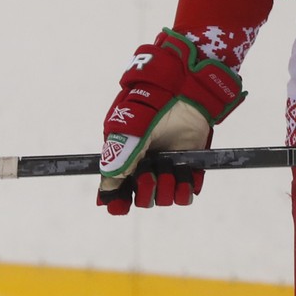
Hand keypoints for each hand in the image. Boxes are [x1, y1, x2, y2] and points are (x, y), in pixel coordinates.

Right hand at [98, 31, 244, 214]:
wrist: (182, 90)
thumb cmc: (149, 106)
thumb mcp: (127, 131)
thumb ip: (118, 160)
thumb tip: (107, 189)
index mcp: (124, 158)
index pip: (117, 192)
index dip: (118, 202)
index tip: (121, 205)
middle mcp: (145, 166)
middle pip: (142, 199)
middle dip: (145, 190)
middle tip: (150, 173)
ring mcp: (168, 167)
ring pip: (164, 199)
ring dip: (167, 188)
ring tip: (170, 168)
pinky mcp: (189, 166)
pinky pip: (187, 193)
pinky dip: (186, 189)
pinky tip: (185, 174)